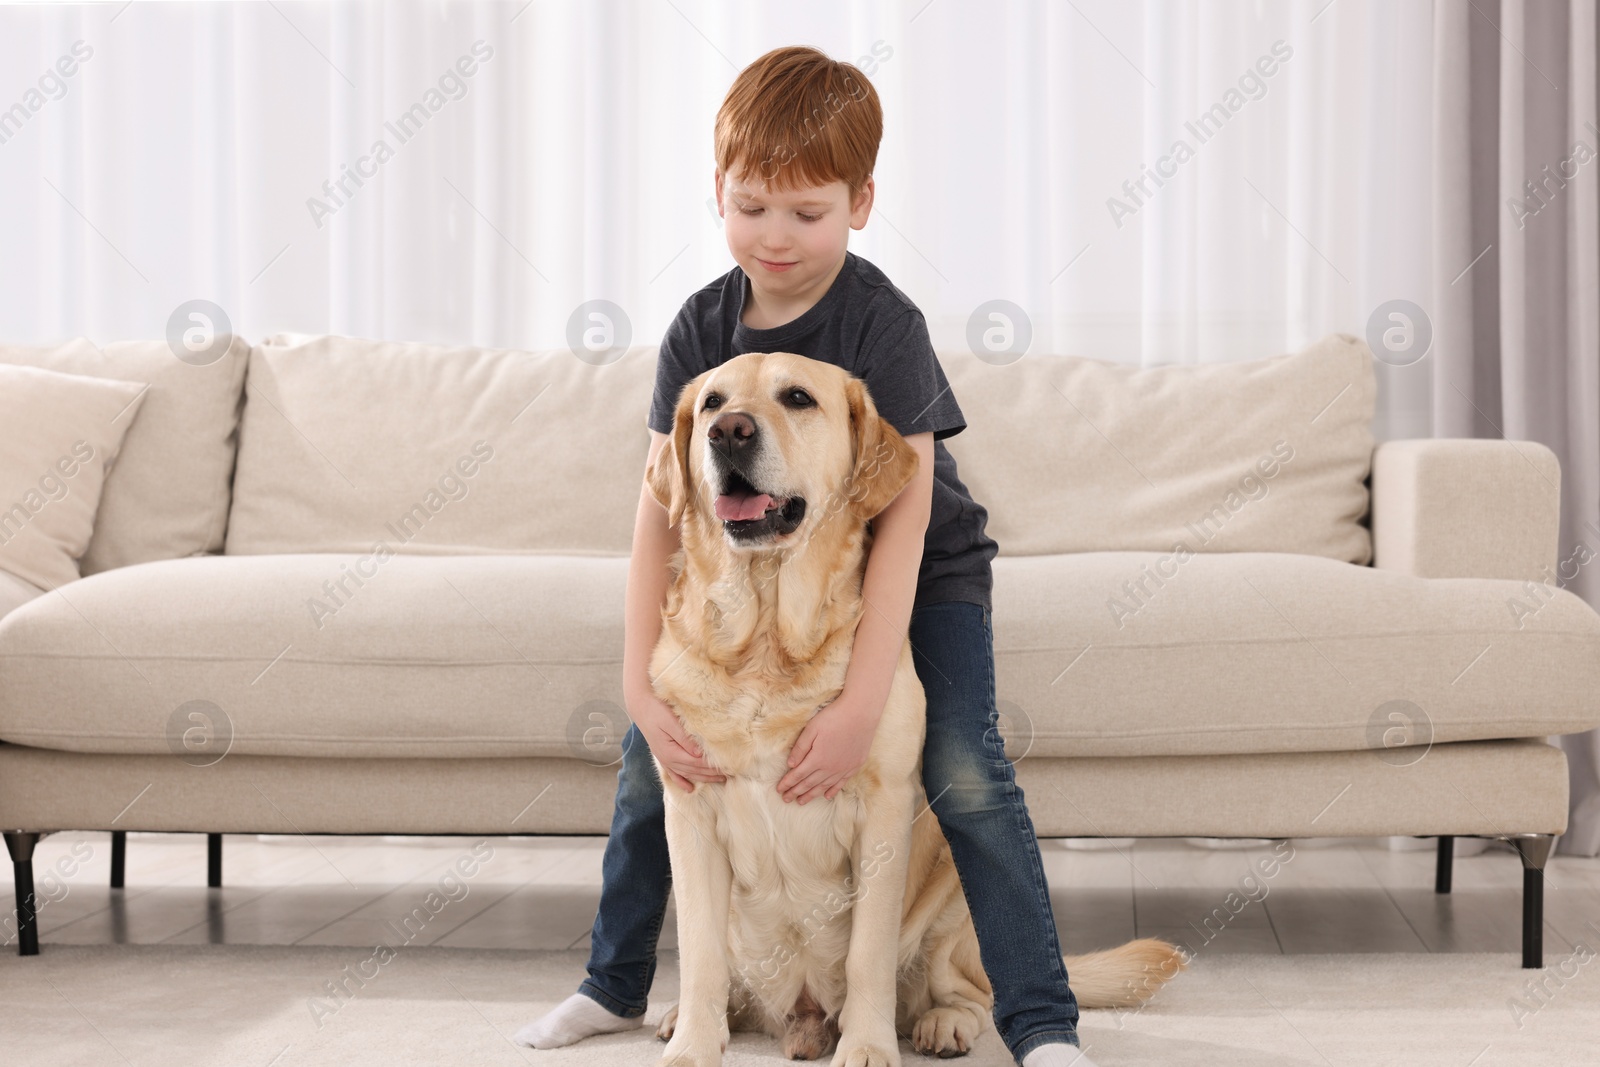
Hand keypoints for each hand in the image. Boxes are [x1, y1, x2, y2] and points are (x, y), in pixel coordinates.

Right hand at [629, 688, 724, 793]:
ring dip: (703, 778)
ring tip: (720, 779)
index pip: (697, 762)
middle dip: (713, 773)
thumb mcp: (671, 722)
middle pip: (694, 770)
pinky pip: (674, 774)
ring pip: (687, 773)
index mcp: (671, 752)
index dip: (713, 766)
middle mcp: (668, 760)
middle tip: (731, 774)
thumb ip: (685, 739)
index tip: (729, 766)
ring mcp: (664, 759)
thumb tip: (699, 754)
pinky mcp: (662, 756)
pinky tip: (689, 789)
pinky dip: (682, 782)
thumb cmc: (657, 710)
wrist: (640, 705)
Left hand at [776, 688, 882, 803]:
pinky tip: (826, 796)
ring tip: (801, 802)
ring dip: (811, 795)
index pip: (798, 775)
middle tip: (786, 799)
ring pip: (823, 787)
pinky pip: (840, 784)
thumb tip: (790, 765)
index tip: (779, 790)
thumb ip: (800, 748)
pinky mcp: (854, 766)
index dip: (787, 783)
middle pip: (809, 784)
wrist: (861, 714)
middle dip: (795, 792)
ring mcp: (843, 769)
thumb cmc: (834, 718)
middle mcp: (829, 768)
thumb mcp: (811, 729)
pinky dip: (832, 791)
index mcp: (817, 759)